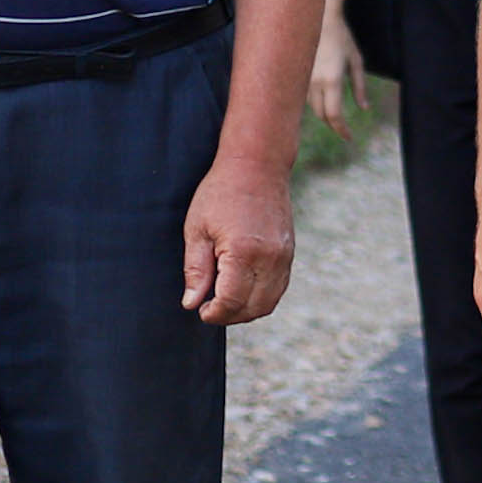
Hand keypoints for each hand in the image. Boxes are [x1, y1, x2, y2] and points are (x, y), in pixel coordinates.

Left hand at [181, 157, 295, 324]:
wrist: (258, 166)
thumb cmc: (221, 193)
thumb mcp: (197, 229)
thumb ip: (196, 269)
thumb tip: (192, 303)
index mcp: (243, 251)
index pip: (230, 301)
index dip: (213, 313)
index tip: (200, 310)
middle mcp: (269, 259)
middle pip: (253, 308)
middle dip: (229, 316)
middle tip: (210, 309)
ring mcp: (284, 257)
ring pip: (268, 303)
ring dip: (246, 311)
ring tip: (225, 301)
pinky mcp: (289, 254)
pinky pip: (278, 289)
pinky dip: (260, 298)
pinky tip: (242, 289)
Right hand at [308, 16, 367, 136]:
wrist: (318, 19)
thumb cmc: (342, 39)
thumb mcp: (356, 61)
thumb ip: (359, 86)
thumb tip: (364, 108)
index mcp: (332, 80)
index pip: (334, 115)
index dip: (341, 130)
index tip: (349, 138)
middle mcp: (315, 82)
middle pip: (321, 115)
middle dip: (332, 124)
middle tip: (344, 129)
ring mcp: (303, 78)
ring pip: (312, 106)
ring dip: (323, 112)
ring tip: (334, 115)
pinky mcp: (297, 74)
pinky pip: (305, 95)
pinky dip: (314, 101)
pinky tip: (322, 99)